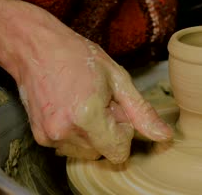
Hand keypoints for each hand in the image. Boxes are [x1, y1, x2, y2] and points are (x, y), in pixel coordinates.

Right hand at [13, 4, 172, 163]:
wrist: (37, 48)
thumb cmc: (78, 57)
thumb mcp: (118, 79)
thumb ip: (142, 112)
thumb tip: (164, 136)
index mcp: (87, 116)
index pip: (119, 152)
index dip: (123, 132)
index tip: (116, 110)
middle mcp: (65, 131)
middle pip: (103, 152)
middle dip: (108, 132)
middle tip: (100, 102)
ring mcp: (50, 136)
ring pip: (87, 152)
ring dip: (92, 134)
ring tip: (84, 103)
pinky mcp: (40, 137)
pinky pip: (69, 147)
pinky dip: (76, 134)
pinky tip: (71, 108)